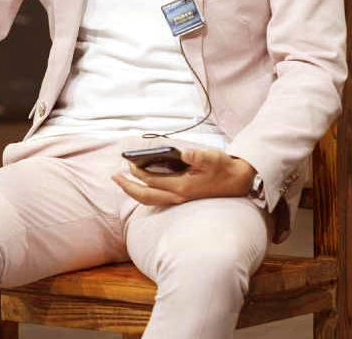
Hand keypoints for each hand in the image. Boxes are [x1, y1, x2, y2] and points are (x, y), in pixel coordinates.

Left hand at [112, 147, 255, 205]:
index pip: (152, 181)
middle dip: (128, 187)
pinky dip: (146, 193)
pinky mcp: (182, 197)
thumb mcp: (212, 157)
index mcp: (183, 186)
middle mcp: (178, 196)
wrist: (237, 182)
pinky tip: (141, 185)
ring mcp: (179, 199)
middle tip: (114, 176)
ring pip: (150, 200)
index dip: (138, 172)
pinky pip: (158, 199)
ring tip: (123, 181)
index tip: (128, 162)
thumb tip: (184, 152)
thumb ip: (198, 155)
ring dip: (134, 191)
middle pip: (146, 196)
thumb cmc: (223, 167)